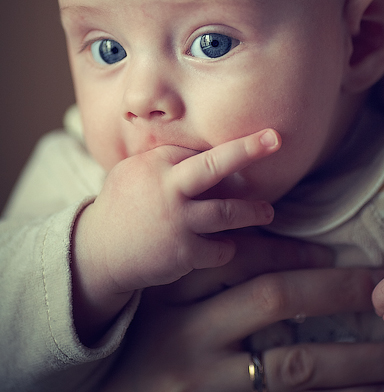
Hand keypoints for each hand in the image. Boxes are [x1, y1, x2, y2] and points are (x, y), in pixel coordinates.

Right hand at [72, 129, 279, 342]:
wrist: (97, 252)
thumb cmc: (120, 205)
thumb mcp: (133, 171)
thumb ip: (165, 159)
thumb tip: (202, 150)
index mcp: (156, 164)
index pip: (199, 152)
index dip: (222, 156)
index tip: (254, 142)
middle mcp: (169, 188)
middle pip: (216, 164)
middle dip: (248, 149)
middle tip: (276, 138)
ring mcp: (178, 221)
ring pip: (229, 212)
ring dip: (254, 212)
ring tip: (268, 212)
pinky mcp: (183, 252)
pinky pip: (220, 248)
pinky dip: (226, 248)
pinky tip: (225, 246)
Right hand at [83, 233, 383, 391]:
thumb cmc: (137, 348)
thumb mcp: (157, 304)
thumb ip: (197, 272)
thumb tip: (256, 242)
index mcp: (173, 293)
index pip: (237, 257)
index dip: (288, 249)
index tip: (331, 252)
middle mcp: (189, 333)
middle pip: (273, 298)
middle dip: (333, 288)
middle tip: (378, 286)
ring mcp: (207, 382)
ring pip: (294, 361)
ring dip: (352, 357)